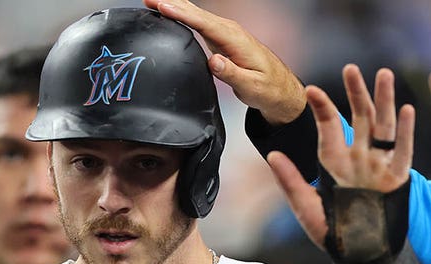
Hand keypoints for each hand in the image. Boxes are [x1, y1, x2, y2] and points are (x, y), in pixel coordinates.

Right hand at [144, 0, 304, 124]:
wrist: (279, 88)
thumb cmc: (267, 88)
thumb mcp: (251, 86)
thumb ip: (232, 74)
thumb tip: (214, 61)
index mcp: (235, 40)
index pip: (204, 23)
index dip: (182, 14)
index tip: (163, 7)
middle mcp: (229, 31)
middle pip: (196, 12)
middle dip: (172, 3)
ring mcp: (224, 32)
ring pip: (196, 14)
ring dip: (174, 5)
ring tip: (151, 1)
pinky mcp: (221, 37)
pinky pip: (198, 21)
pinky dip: (182, 14)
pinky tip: (170, 11)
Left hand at [266, 64, 414, 248]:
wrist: (360, 255)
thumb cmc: (332, 232)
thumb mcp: (306, 207)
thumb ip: (291, 181)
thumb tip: (273, 155)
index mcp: (334, 161)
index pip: (328, 127)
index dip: (321, 108)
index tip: (312, 90)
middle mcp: (358, 158)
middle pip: (359, 118)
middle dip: (355, 93)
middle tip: (350, 69)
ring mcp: (379, 166)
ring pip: (383, 126)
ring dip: (384, 101)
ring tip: (383, 74)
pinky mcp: (397, 178)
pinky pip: (403, 151)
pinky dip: (405, 132)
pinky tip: (407, 110)